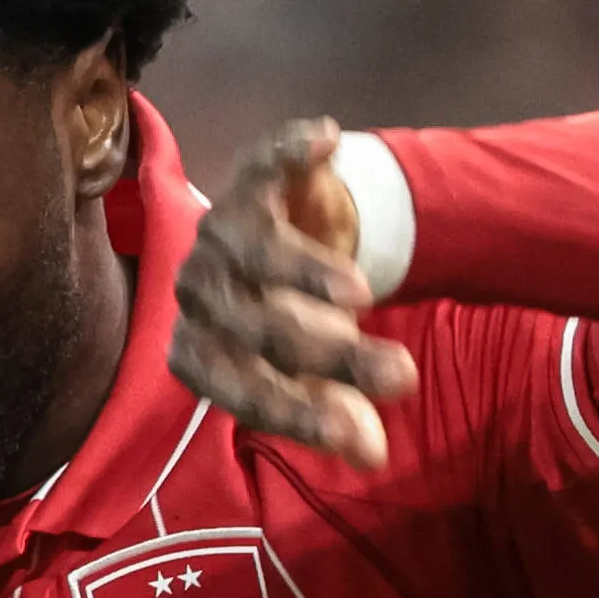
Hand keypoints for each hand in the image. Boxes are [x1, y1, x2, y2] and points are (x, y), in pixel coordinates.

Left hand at [171, 118, 416, 467]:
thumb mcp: (320, 376)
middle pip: (257, 326)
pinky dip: (294, 151)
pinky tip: (327, 141)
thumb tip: (372, 457)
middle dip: (332, 354)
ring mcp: (219, 230)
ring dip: (308, 272)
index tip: (355, 434)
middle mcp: (198, 290)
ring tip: (362, 294)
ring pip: (258, 253)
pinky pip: (268, 163)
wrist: (305, 242)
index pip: (238, 389)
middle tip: (400, 374)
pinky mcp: (249, 179)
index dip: (296, 413)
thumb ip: (337, 412)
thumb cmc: (302, 322)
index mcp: (201, 349)